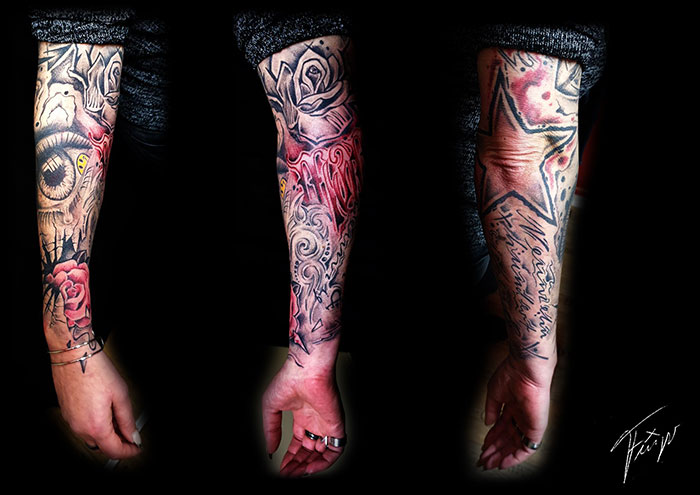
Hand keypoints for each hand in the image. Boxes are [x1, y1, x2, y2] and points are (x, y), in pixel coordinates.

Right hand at [51, 351, 140, 458]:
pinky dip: (96, 426)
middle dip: (118, 443)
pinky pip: (83, 427)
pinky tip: (105, 413)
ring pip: (91, 438)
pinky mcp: (66, 413)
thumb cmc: (96, 370)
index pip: (114, 450)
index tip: (137, 448)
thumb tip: (133, 436)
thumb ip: (127, 420)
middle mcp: (79, 428)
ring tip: (119, 420)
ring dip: (107, 435)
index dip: (128, 451)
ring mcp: (71, 421)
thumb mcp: (121, 395)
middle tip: (131, 434)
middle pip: (102, 447)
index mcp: (95, 426)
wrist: (74, 356)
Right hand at [262, 360, 344, 476]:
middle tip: (288, 475)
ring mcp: (326, 424)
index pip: (299, 443)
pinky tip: (310, 467)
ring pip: (322, 453)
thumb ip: (270, 431)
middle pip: (309, 451)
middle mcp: (315, 421)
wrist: (305, 371)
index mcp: (302, 416)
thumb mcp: (270, 409)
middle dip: (298, 464)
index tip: (282, 468)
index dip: (290, 457)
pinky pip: (335, 450)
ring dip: (309, 466)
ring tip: (296, 474)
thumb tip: (270, 450)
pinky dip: (324, 463)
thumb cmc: (288, 381)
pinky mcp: (336, 426)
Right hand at [477, 356, 552, 469]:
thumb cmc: (511, 375)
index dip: (491, 439)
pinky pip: (527, 448)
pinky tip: (504, 462)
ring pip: (515, 446)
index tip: (483, 448)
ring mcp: (528, 423)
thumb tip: (488, 423)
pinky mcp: (536, 429)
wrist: (525, 371)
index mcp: (512, 407)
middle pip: (507, 439)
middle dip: (495, 450)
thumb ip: (491, 410)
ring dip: (502, 456)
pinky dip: (515, 457)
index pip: (501, 428)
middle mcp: (521, 416)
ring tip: (489, 463)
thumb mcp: (494, 394)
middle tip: (484, 460)